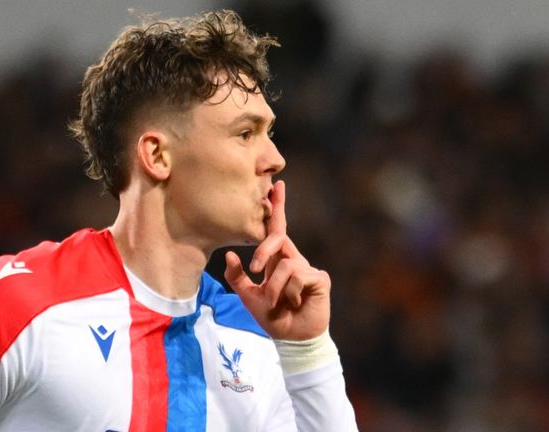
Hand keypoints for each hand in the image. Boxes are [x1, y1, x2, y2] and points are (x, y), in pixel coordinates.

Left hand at [224, 180, 330, 339]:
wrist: (291, 338)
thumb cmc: (272, 317)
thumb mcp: (247, 297)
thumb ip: (236, 277)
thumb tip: (228, 254)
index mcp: (277, 260)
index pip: (276, 229)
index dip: (277, 207)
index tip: (276, 185)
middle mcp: (293, 259)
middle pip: (279, 237)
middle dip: (262, 251)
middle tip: (255, 269)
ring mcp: (307, 268)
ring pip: (284, 264)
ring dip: (274, 287)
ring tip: (278, 302)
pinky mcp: (319, 278)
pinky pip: (297, 275)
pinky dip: (289, 291)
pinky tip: (295, 302)